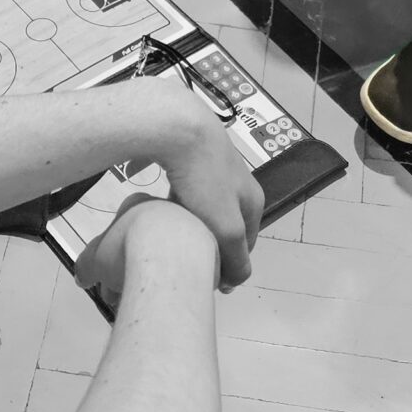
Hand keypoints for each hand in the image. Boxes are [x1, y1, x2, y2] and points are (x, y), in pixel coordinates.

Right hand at [76, 194, 221, 310]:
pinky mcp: (214, 248)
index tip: (106, 279)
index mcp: (139, 203)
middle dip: (131, 270)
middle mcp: (169, 209)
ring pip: (170, 257)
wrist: (170, 256)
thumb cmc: (128, 250)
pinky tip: (167, 302)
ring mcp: (194, 226)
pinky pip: (191, 270)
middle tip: (121, 295)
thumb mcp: (94, 260)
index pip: (121, 228)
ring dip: (154, 280)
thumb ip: (87, 266)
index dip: (109, 257)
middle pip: (147, 243)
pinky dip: (178, 285)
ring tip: (141, 303)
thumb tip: (83, 278)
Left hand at [156, 92, 263, 286]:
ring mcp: (214, 165)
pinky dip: (176, 200)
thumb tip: (234, 284)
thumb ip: (235, 257)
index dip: (229, 264)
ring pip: (204, 205)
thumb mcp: (225, 226)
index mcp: (253, 199)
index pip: (248, 244)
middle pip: (225, 223)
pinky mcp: (190, 154)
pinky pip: (185, 187)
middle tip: (186, 254)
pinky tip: (159, 206)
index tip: (207, 277)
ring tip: (170, 232)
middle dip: (209, 240)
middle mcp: (238, 180)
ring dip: (191, 220)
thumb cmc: (205, 179)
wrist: (178, 126)